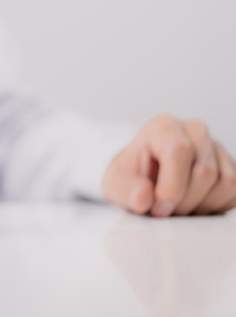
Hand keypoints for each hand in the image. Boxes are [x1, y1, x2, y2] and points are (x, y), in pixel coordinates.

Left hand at [101, 114, 235, 216]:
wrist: (142, 176)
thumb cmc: (129, 177)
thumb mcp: (114, 183)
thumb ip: (125, 189)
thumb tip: (144, 197)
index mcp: (163, 128)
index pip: (179, 151)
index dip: (171, 187)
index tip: (157, 208)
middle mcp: (194, 131)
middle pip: (205, 172)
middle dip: (184, 202)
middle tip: (164, 212)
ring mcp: (215, 147)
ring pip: (225, 183)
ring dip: (200, 206)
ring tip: (176, 207)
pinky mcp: (229, 165)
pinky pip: (234, 193)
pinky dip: (215, 207)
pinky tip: (192, 205)